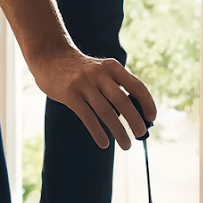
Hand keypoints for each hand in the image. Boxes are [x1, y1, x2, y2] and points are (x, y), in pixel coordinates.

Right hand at [27, 46, 156, 148]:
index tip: (152, 118)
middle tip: (141, 134)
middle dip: (135, 120)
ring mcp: (84, 84)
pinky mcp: (69, 94)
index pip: (136, 85)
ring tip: (126, 145)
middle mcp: (99, 74)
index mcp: (112, 67)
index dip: (147, 102)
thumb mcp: (100, 71)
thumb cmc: (80, 70)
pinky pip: (87, 117)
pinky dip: (97, 132)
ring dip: (118, 131)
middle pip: (122, 100)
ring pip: (106, 112)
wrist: (50, 57)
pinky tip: (104, 143)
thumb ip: (114, 87)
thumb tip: (134, 115)